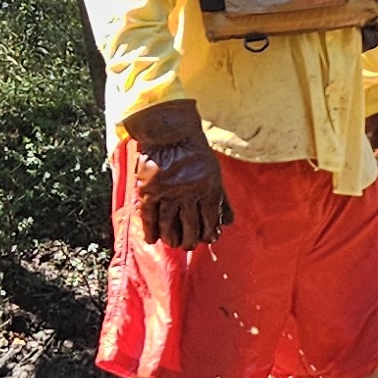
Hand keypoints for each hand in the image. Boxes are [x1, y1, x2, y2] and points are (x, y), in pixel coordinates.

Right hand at [119, 99, 234, 249]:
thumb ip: (222, 199)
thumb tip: (229, 223)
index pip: (210, 222)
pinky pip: (148, 216)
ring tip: (173, 243)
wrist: (171, 133)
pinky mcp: (149, 190)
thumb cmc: (196, 154)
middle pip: (190, 227)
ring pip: (169, 226)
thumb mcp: (215, 174)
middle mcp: (189, 193)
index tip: (208, 239)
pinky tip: (152, 240)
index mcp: (208, 189)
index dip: (209, 234)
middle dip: (190, 240)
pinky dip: (149, 230)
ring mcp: (168, 192)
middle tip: (188, 245)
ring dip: (171, 238)